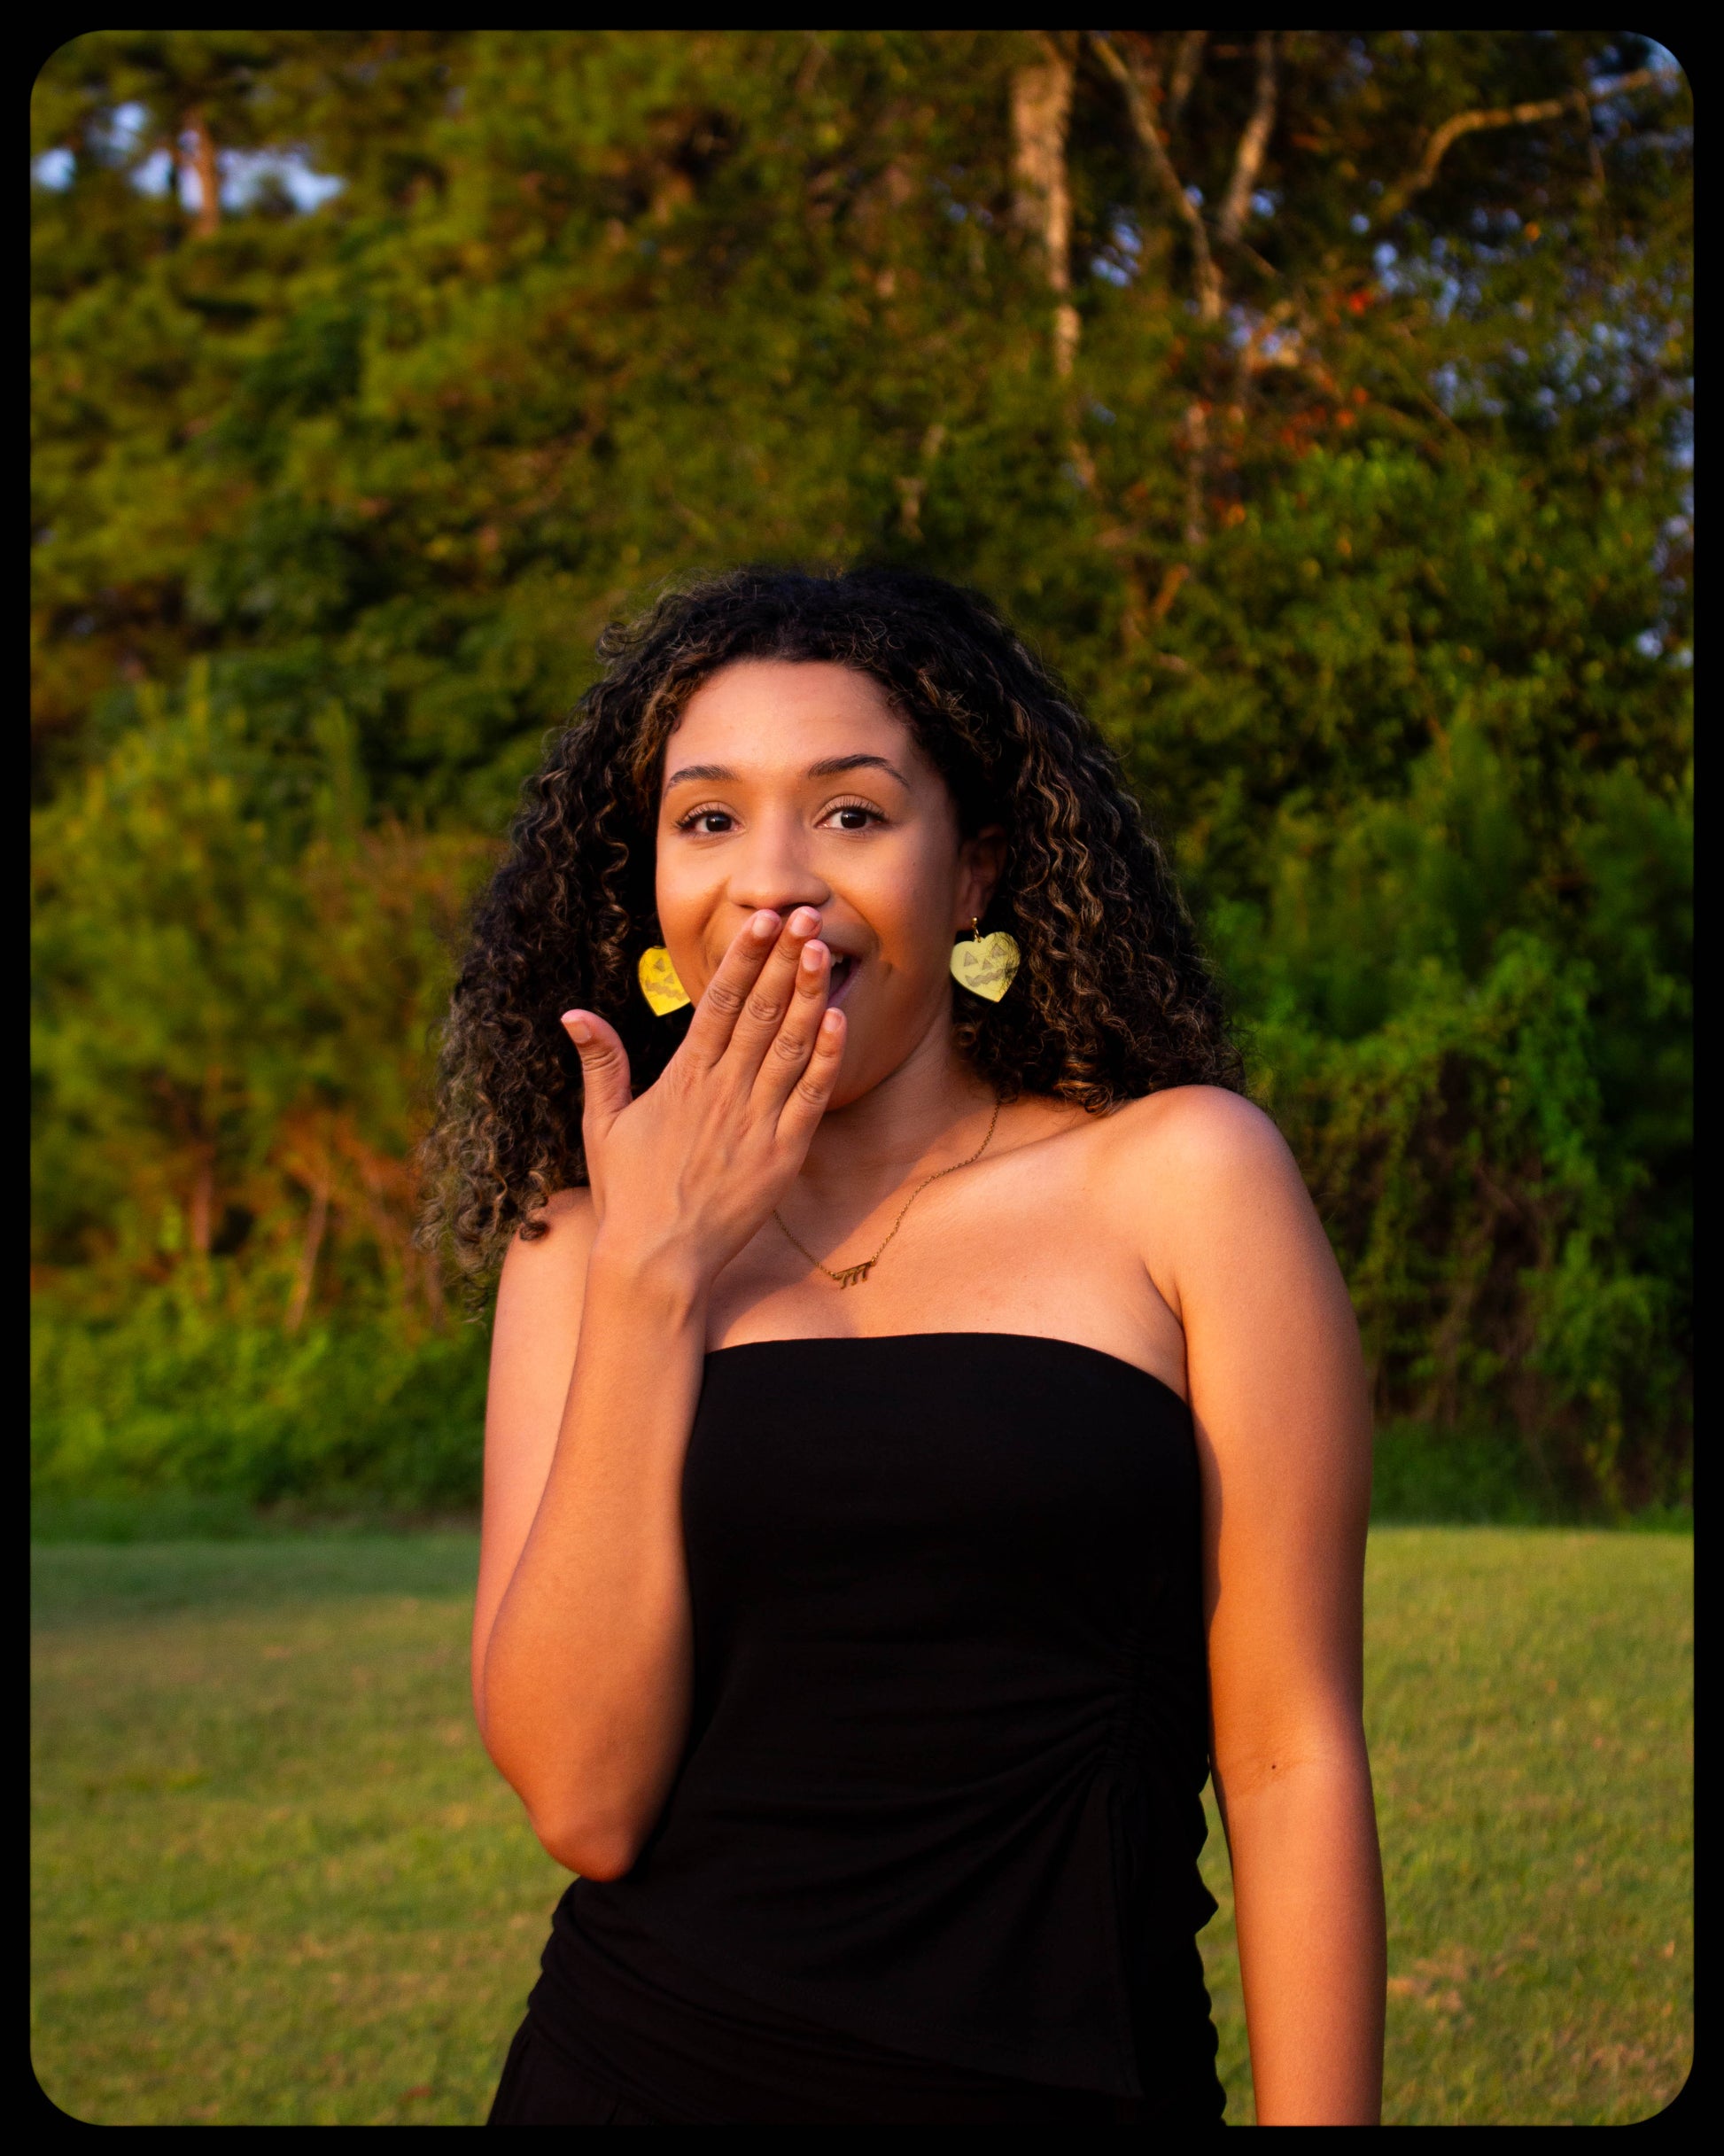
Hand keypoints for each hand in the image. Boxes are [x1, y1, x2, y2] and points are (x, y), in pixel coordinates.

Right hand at [561, 907, 844, 1290]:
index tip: (759, 920)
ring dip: (808, 994)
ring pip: (790, 1044)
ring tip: (823, 949)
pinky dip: (826, 1058)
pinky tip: (840, 1020)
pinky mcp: (783, 1154)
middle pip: (760, 1011)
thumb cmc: (629, 1194)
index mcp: (682, 1078)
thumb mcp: (604, 1124)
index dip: (742, 957)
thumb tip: (573, 1014)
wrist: (657, 1260)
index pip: (718, 1003)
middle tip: (804, 913)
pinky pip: (810, 1097)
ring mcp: (756, 1121)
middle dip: (782, 959)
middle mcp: (722, 1091)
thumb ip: (601, 1064)